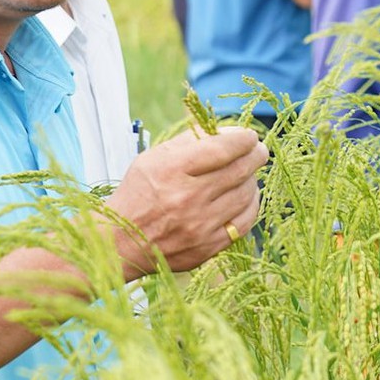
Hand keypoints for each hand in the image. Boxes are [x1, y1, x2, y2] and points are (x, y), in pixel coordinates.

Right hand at [106, 126, 266, 276]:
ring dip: (252, 179)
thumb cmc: (139, 193)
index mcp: (171, 170)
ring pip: (245, 195)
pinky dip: (251, 205)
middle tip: (259, 151)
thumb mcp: (154, 158)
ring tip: (248, 173)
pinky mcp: (207, 247)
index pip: (221, 148)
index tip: (249, 136)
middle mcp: (187, 197)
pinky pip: (244, 222)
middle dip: (255, 156)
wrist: (121, 242)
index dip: (242, 139)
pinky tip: (246, 196)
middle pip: (239, 170)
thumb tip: (227, 131)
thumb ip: (189, 141)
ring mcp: (199, 225)